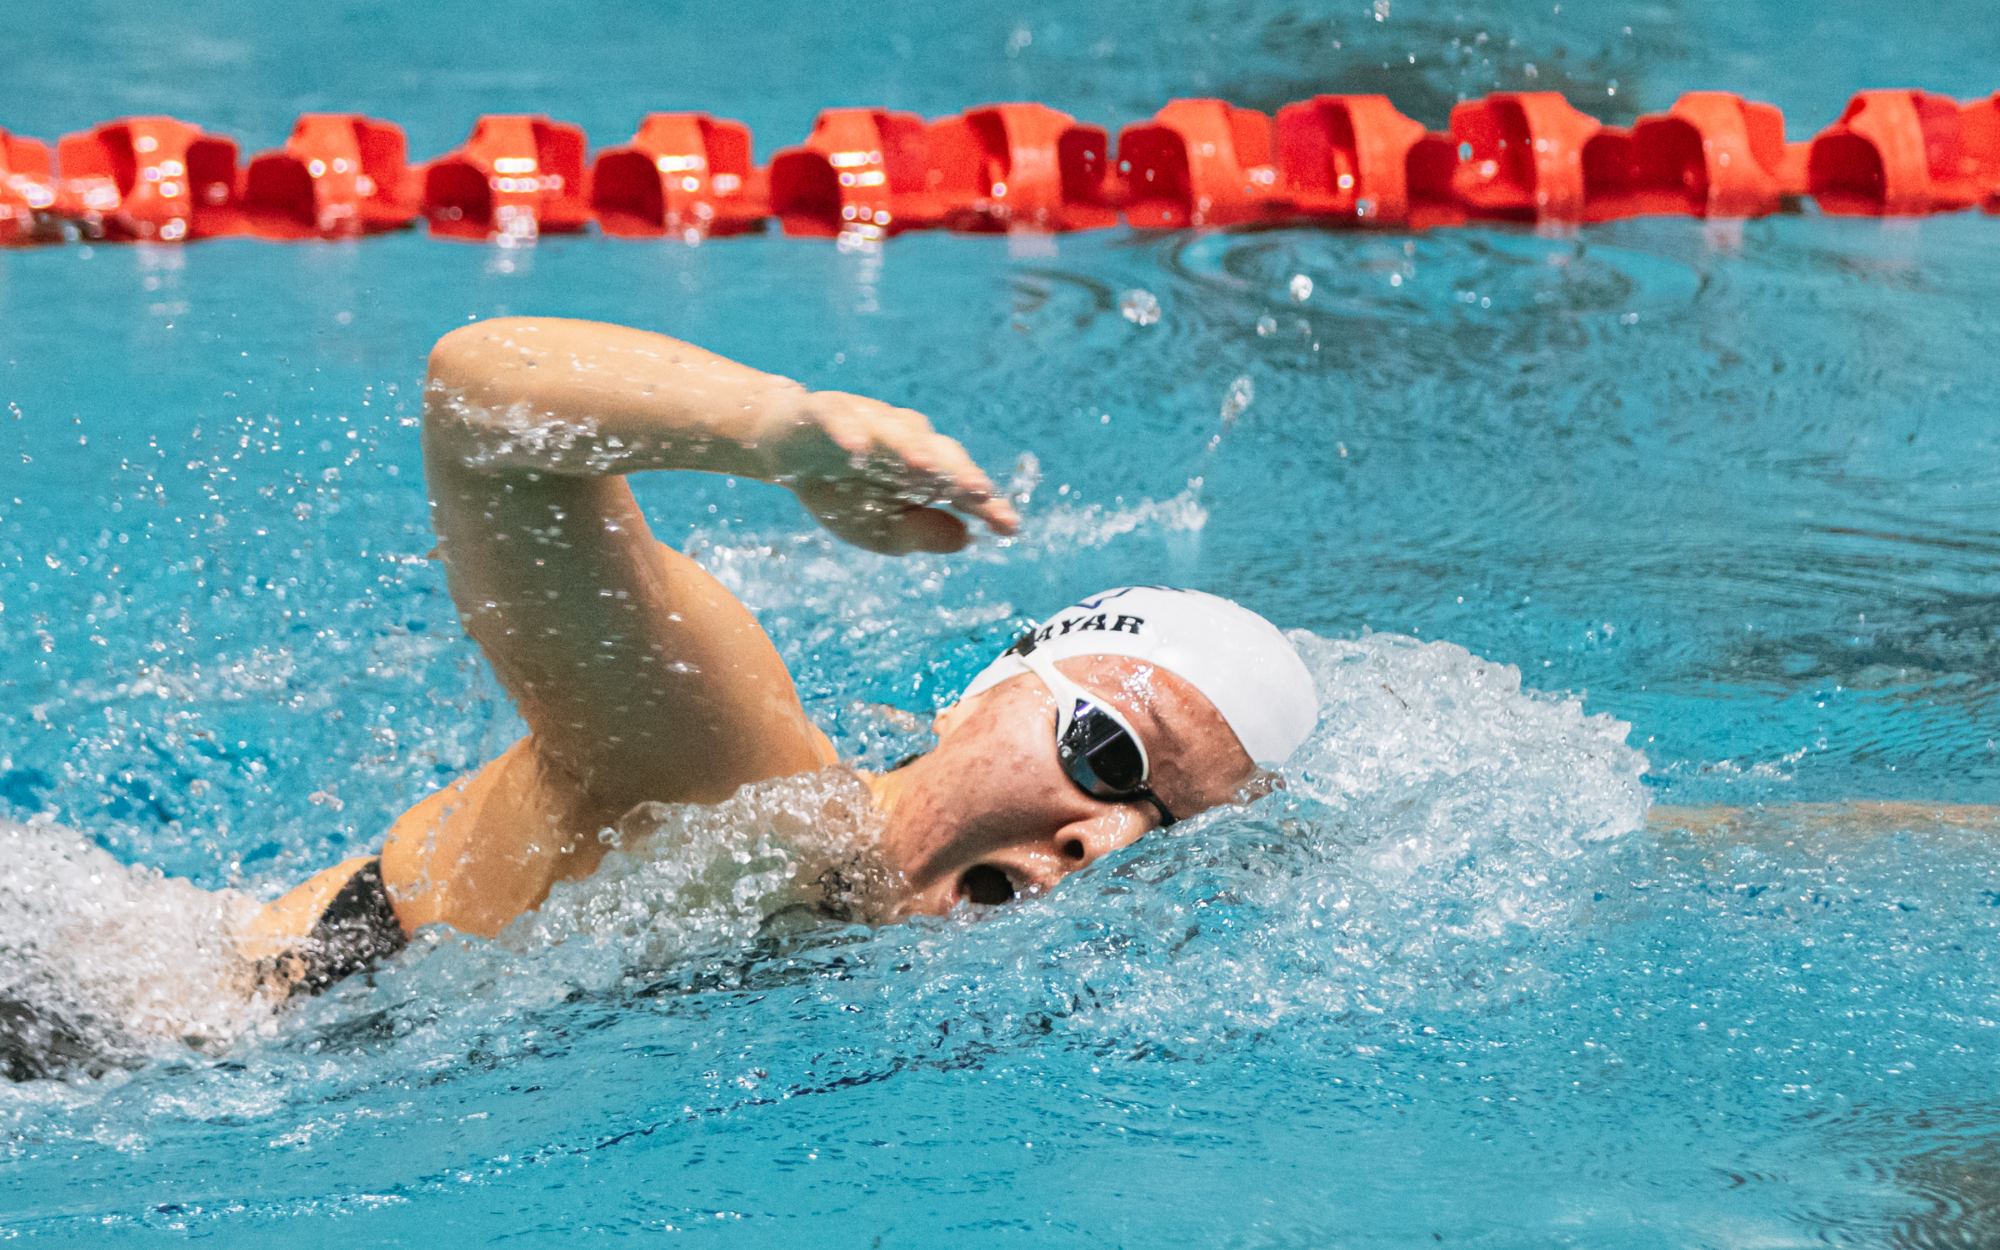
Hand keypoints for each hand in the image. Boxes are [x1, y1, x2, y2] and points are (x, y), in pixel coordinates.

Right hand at [777, 391, 1018, 554]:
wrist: (782, 447)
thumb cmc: (839, 490)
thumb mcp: (880, 529)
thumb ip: (921, 534)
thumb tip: (965, 538)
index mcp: (922, 472)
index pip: (960, 488)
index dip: (986, 506)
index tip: (1010, 528)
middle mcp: (904, 440)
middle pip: (939, 453)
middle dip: (959, 472)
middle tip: (979, 492)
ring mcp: (868, 420)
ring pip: (895, 431)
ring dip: (911, 448)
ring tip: (925, 469)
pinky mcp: (825, 410)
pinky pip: (840, 418)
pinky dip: (849, 431)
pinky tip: (857, 451)